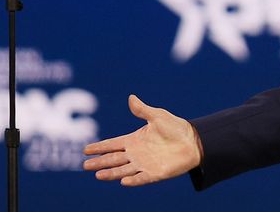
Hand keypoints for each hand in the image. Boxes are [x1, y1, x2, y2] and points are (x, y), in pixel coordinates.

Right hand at [83, 95, 201, 185]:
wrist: (194, 141)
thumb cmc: (176, 128)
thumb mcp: (158, 116)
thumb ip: (143, 110)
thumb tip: (131, 97)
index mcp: (134, 140)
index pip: (112, 144)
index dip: (99, 147)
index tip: (85, 150)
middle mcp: (136, 154)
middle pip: (113, 159)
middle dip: (99, 162)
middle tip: (85, 165)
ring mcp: (144, 164)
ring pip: (123, 170)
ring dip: (111, 173)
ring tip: (98, 175)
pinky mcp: (155, 173)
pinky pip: (141, 178)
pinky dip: (132, 180)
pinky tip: (123, 181)